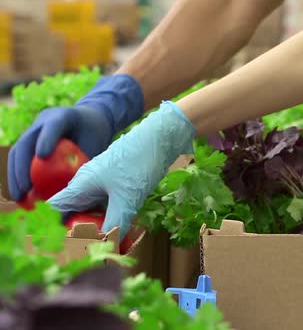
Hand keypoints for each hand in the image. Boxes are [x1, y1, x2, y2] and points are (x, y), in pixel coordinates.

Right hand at [8, 75, 143, 200]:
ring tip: (19, 198)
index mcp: (64, 116)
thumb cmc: (97, 137)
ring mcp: (34, 130)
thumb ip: (86, 168)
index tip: (42, 156)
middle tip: (24, 191)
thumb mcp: (96, 148)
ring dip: (15, 176)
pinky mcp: (30, 141)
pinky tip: (21, 196)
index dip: (46, 139)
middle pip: (26, 142)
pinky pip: (20, 159)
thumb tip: (77, 201)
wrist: (92, 120)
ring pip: (17, 152)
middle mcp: (44, 121)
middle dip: (21, 168)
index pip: (54, 125)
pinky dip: (19, 177)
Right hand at [47, 102, 194, 238]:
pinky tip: (122, 230)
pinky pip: (106, 204)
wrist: (160, 138)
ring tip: (108, 246)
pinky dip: (111, 217)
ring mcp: (101, 182)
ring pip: (92, 209)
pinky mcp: (116, 182)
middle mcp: (86, 183)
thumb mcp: (127, 199)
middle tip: (91, 252)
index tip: (64, 247)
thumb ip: (115, 225)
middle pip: (73, 212)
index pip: (55, 209)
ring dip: (98, 226)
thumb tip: (106, 250)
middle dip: (80, 232)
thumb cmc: (140, 163)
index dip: (54, 228)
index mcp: (80, 184)